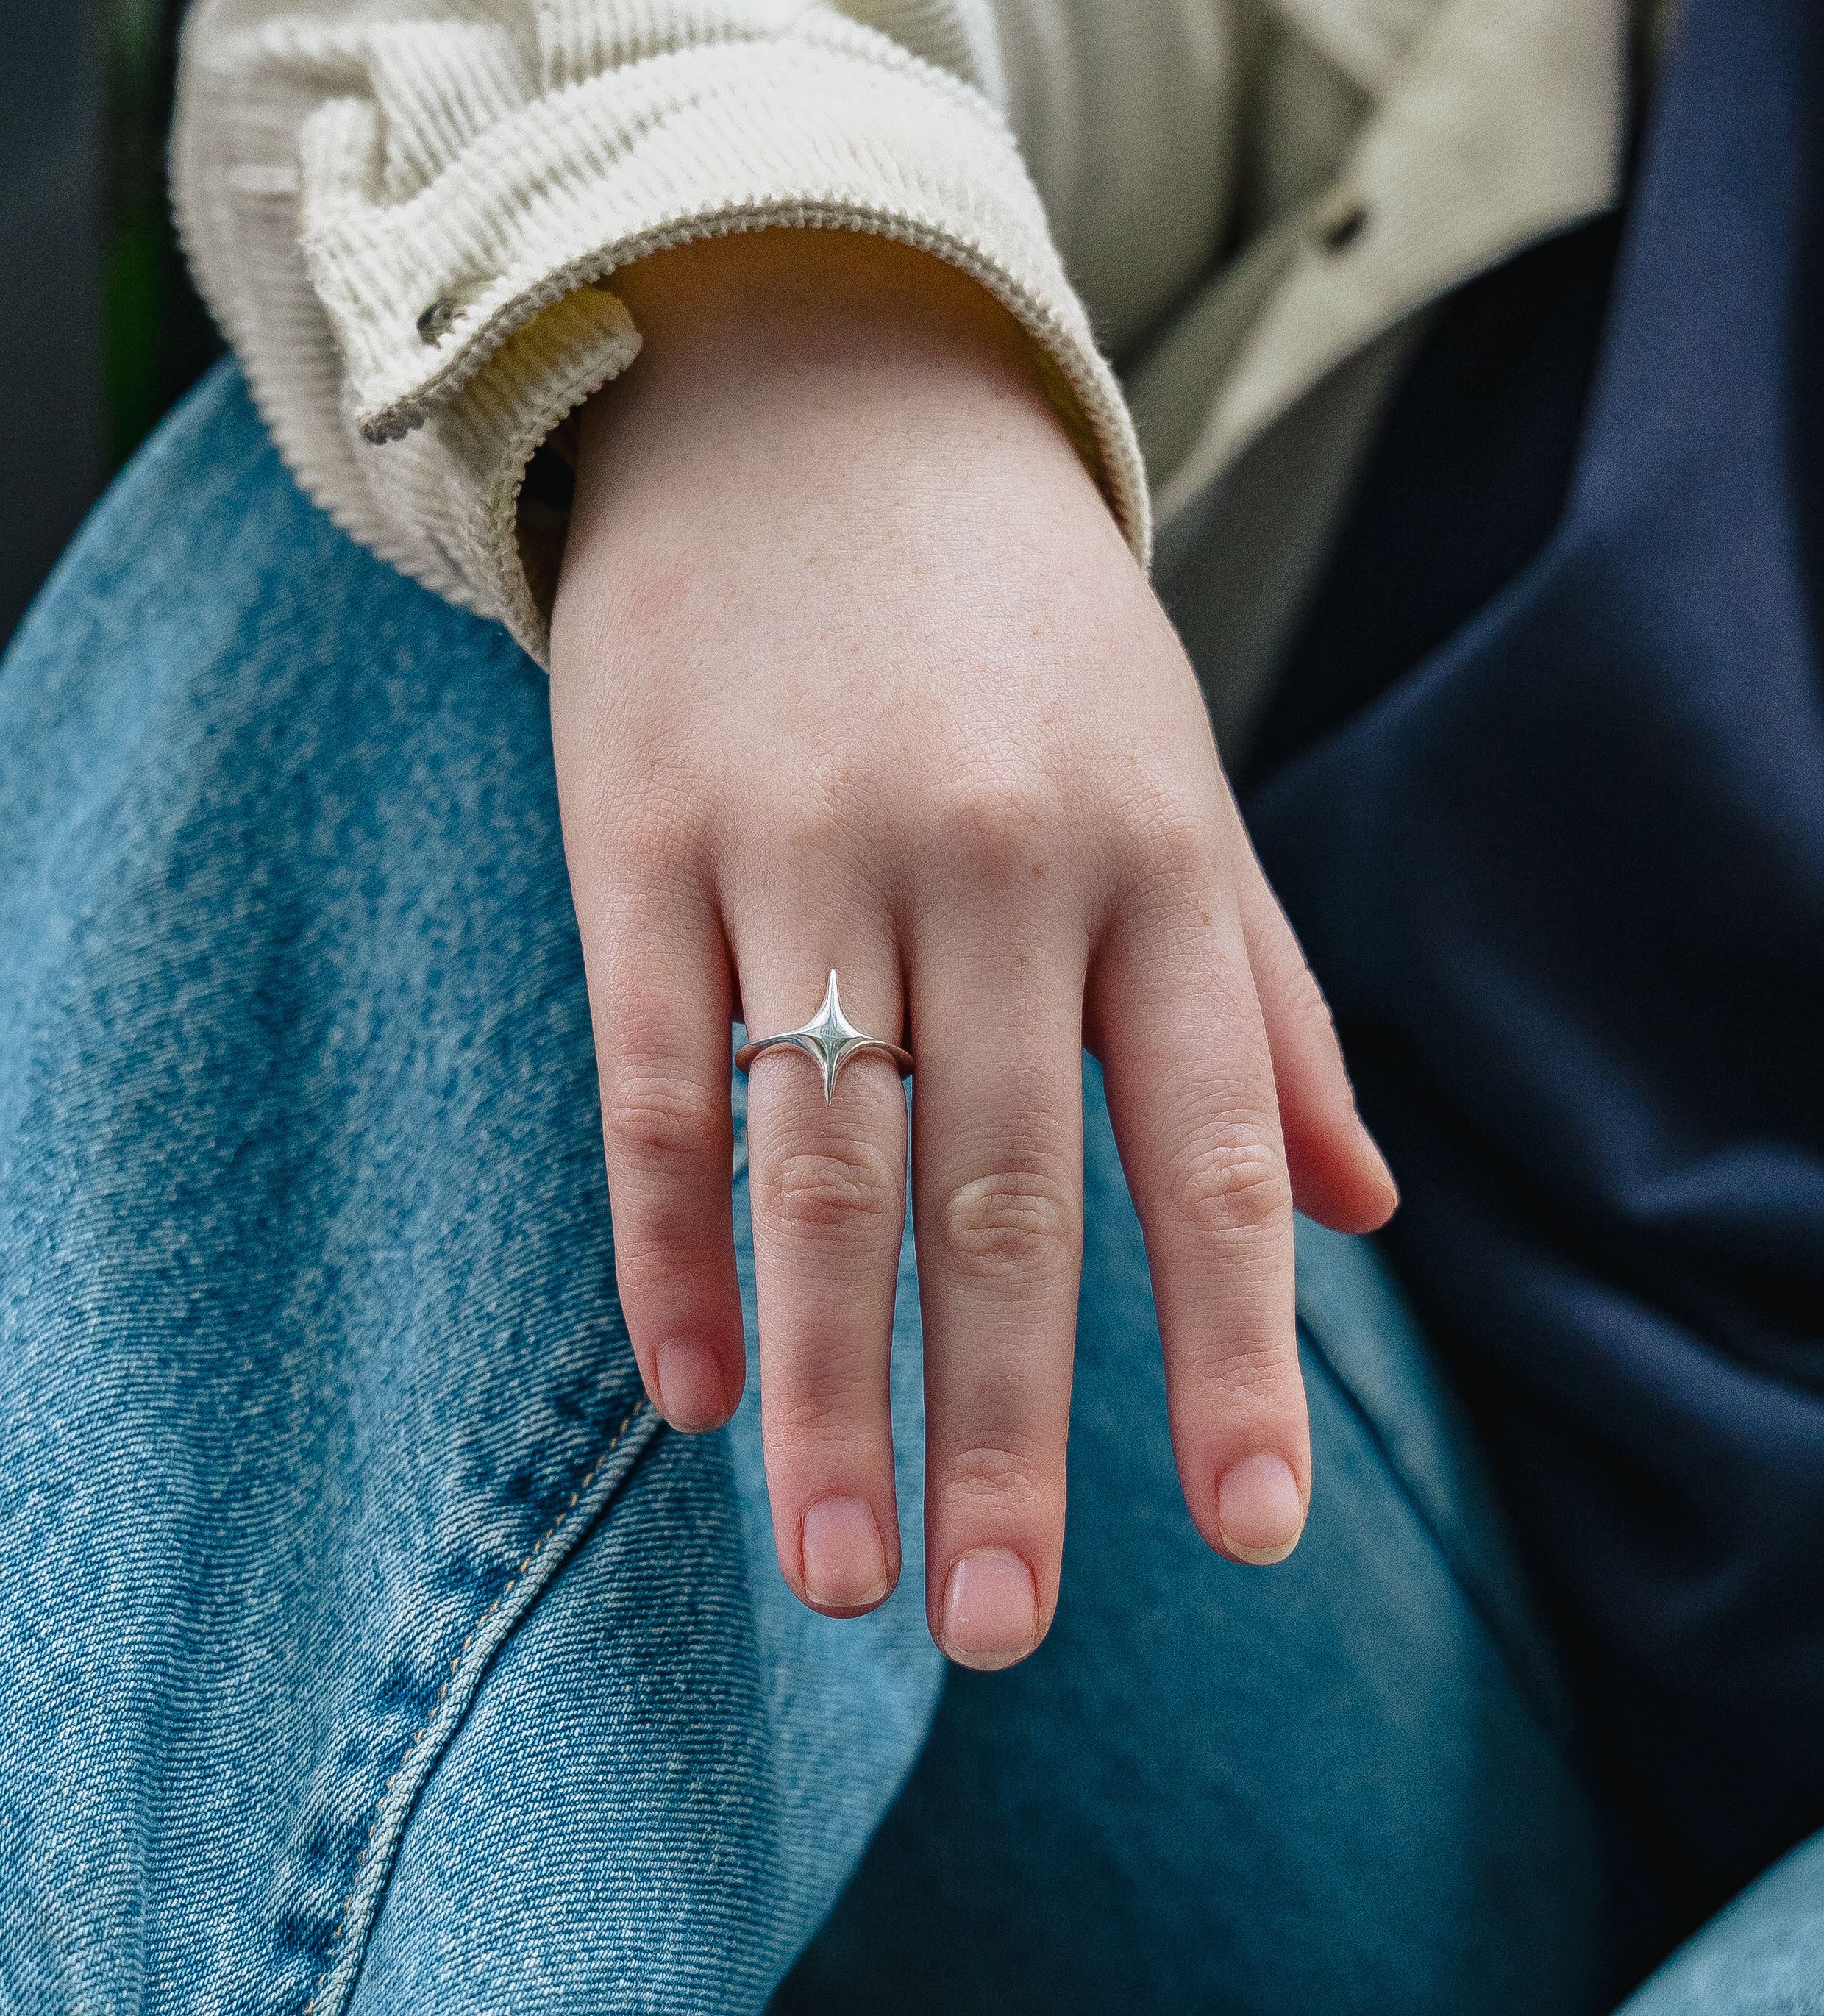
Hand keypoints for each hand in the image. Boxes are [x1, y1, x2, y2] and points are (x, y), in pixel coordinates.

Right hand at [549, 231, 1395, 1668]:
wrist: (816, 387)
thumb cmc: (1021, 630)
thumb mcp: (1179, 779)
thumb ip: (1268, 999)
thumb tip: (1374, 1214)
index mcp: (1155, 857)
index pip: (1212, 1148)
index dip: (1233, 1349)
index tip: (1249, 1534)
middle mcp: (992, 861)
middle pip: (1004, 1194)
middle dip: (1009, 1428)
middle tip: (996, 1628)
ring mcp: (804, 845)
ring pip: (820, 1162)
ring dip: (828, 1386)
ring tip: (832, 1573)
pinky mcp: (640, 833)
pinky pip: (650, 1077)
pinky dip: (668, 1244)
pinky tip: (689, 1388)